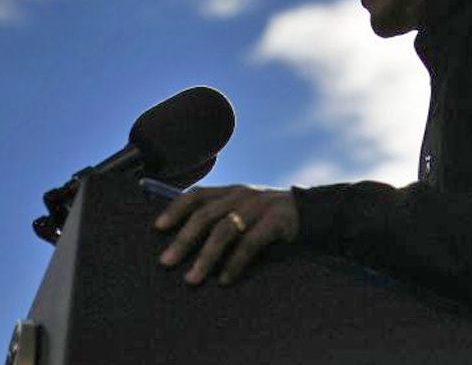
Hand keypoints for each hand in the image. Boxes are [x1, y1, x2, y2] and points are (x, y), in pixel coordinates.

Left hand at [154, 184, 298, 285]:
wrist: (313, 213)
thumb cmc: (271, 218)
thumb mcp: (246, 211)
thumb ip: (223, 218)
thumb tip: (185, 243)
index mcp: (231, 191)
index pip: (197, 194)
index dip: (176, 209)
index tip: (158, 227)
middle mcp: (242, 195)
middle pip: (205, 215)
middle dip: (183, 240)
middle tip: (166, 262)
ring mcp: (260, 206)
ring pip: (224, 230)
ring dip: (205, 257)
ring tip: (191, 279)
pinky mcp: (276, 220)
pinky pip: (250, 243)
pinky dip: (234, 263)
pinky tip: (224, 280)